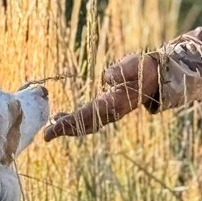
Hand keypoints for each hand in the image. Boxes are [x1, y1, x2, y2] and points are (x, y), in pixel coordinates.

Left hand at [43, 53, 159, 140]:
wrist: (155, 78)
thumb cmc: (142, 69)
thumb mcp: (133, 65)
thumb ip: (121, 70)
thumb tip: (106, 76)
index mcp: (115, 102)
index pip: (88, 114)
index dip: (71, 121)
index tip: (55, 125)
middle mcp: (111, 112)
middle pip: (85, 125)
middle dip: (65, 130)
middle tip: (46, 135)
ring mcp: (110, 114)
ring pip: (86, 126)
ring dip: (69, 128)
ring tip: (51, 128)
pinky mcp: (108, 112)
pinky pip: (90, 121)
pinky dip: (75, 123)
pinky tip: (62, 118)